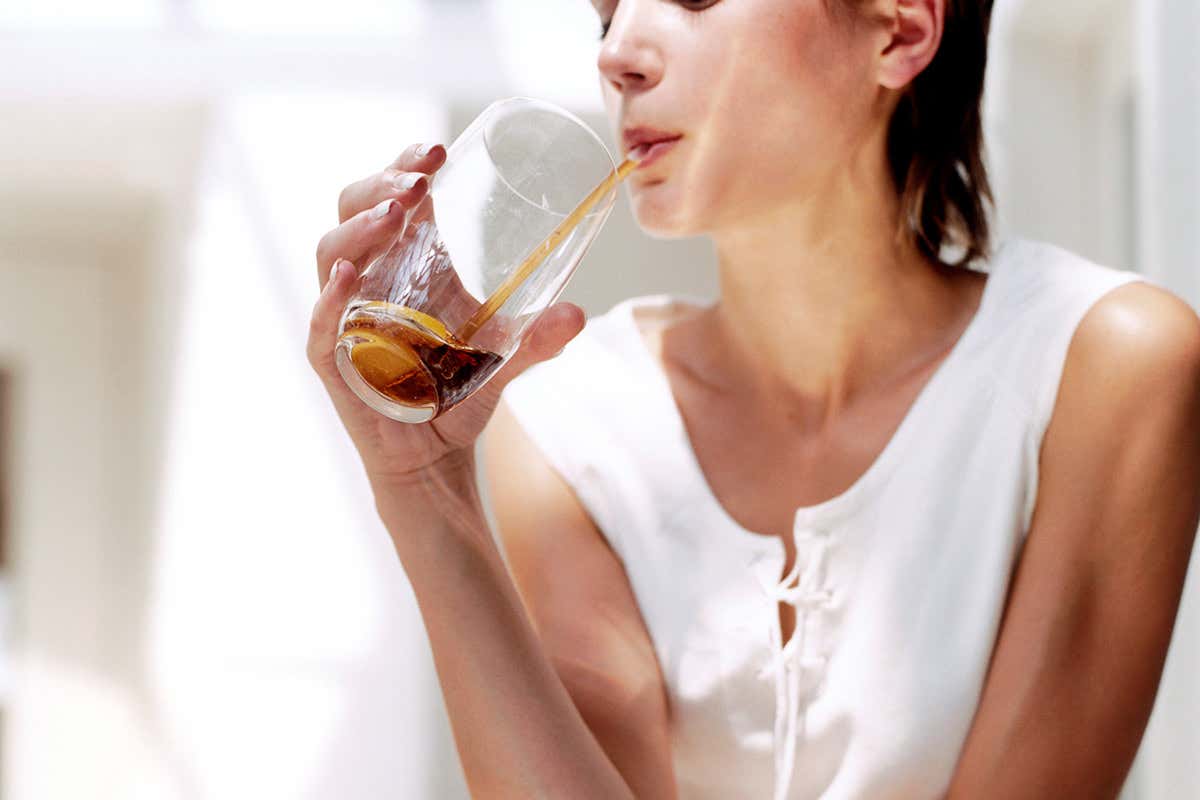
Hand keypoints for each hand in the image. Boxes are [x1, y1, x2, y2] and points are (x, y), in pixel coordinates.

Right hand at [308, 143, 585, 489]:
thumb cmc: (459, 397)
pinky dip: (331, 298)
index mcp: (402, 266)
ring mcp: (344, 318)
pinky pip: (322, 323)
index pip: (389, 198)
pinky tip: (351, 276)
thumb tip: (578, 314)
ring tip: (396, 212)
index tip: (437, 150)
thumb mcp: (504, 360)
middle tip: (419, 180)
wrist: (434, 459)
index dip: (403, 166)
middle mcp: (366, 283)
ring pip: (332, 255)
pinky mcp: (333, 361)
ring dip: (360, 227)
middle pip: (353, 212)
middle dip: (381, 186)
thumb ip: (538, 338)